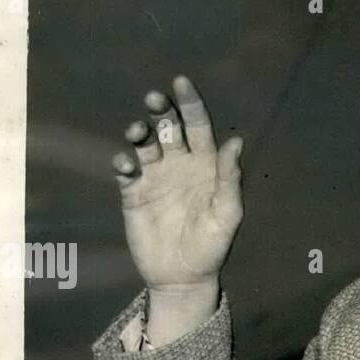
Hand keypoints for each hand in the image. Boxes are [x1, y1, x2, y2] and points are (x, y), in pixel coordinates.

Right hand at [113, 75, 243, 291]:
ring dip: (140, 132)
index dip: (191, 104)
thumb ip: (230, 179)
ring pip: (145, 143)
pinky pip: (126, 169)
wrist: (183, 276)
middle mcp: (179, 164)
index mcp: (205, 164)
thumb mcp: (227, 214)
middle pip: (169, 127)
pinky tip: (128, 165)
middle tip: (155, 99)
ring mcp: (155, 176)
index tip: (181, 82)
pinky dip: (124, 161)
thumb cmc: (211, 246)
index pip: (198, 126)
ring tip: (139, 132)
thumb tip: (236, 142)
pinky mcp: (133, 192)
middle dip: (161, 110)